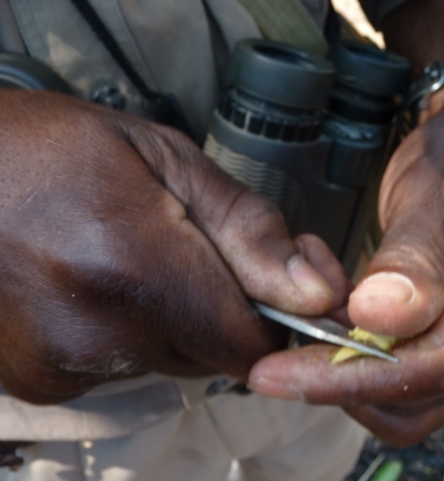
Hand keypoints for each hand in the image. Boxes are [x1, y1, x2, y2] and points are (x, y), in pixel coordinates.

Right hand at [0, 91, 348, 404]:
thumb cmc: (53, 148)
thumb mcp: (168, 159)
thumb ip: (249, 230)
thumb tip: (318, 293)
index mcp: (136, 268)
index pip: (253, 344)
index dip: (277, 313)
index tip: (275, 276)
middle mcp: (95, 334)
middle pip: (216, 353)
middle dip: (223, 304)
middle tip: (188, 242)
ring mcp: (59, 367)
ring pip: (172, 359)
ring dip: (175, 317)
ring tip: (131, 253)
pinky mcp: (38, 382)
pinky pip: (124, 367)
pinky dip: (131, 331)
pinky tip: (100, 279)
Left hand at [249, 72, 443, 445]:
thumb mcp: (430, 192)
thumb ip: (409, 259)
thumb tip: (375, 322)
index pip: (442, 361)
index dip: (358, 377)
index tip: (278, 374)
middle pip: (428, 396)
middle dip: (349, 384)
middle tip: (282, 351)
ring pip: (415, 397)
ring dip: (353, 373)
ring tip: (312, 322)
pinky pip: (411, 371)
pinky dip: (364, 358)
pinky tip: (335, 316)